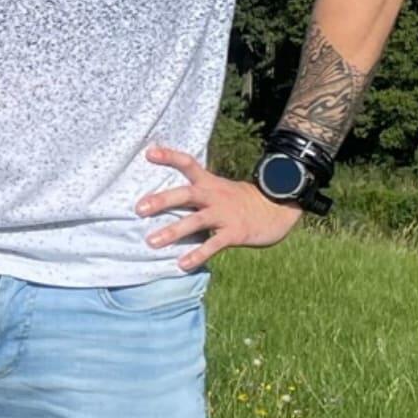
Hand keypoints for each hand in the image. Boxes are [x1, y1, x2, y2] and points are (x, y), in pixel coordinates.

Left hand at [135, 145, 301, 271]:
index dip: (169, 156)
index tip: (149, 152)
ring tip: (151, 242)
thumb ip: (197, 193)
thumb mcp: (220, 190)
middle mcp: (215, 196)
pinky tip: (182, 264)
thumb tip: (165, 200)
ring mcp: (225, 214)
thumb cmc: (241, 202)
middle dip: (162, 200)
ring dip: (172, 231)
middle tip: (139, 208)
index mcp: (210, 183)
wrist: (278, 209)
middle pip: (186, 194)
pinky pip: (213, 245)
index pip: (188, 163)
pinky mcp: (235, 233)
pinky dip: (197, 255)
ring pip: (195, 221)